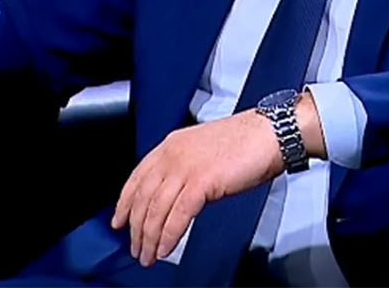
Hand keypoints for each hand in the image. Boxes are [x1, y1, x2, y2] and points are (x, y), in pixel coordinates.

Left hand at [109, 109, 283, 266]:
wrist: (269, 133)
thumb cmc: (245, 143)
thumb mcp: (203, 151)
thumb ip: (184, 170)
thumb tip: (174, 198)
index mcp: (171, 145)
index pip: (137, 177)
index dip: (124, 202)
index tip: (119, 220)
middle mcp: (173, 154)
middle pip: (143, 197)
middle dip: (136, 228)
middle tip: (135, 248)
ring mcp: (185, 167)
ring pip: (156, 209)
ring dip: (150, 237)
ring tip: (148, 255)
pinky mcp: (201, 181)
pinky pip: (178, 216)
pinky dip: (169, 236)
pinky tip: (166, 249)